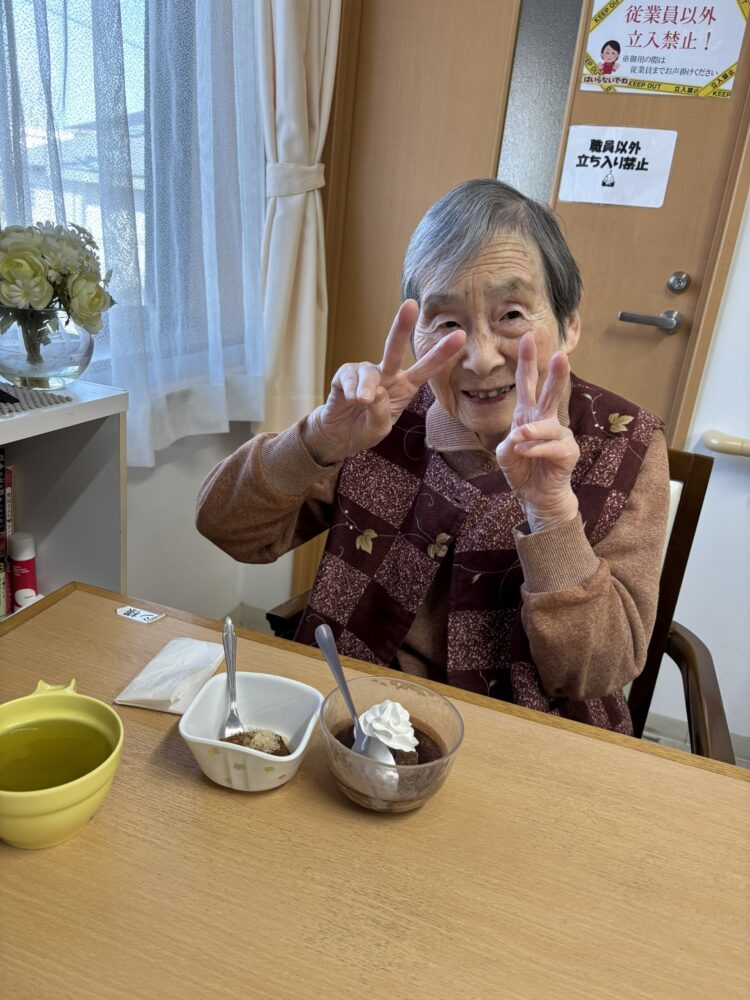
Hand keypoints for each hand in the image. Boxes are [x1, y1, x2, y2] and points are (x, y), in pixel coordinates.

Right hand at [303, 300, 464, 464]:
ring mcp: (366, 372)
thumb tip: (374, 391)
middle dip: (402, 326)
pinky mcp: (345, 374)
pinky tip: (350, 399)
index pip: (426, 368)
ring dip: (367, 388)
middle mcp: (388, 374)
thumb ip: (381, 413)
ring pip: (369, 371)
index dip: (441, 353)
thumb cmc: (365, 429)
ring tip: (362, 402)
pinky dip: (351, 389)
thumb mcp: (379, 429)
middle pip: (395, 348)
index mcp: (405, 386)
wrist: (338, 436)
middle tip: (410, 304)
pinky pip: (349, 376)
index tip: (460, 336)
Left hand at [495, 332, 579, 531]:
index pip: (527, 384)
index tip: (526, 337)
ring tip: (520, 437)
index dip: (527, 362)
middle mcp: (546, 421)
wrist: (536, 495)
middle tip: (560, 354)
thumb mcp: (505, 454)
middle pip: (550, 393)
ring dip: (534, 431)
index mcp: (528, 415)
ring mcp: (559, 436)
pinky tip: (526, 451)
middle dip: (555, 374)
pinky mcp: (568, 452)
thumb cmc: (523, 469)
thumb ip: (508, 443)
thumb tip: (521, 436)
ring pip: (549, 426)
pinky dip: (537, 449)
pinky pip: (553, 447)